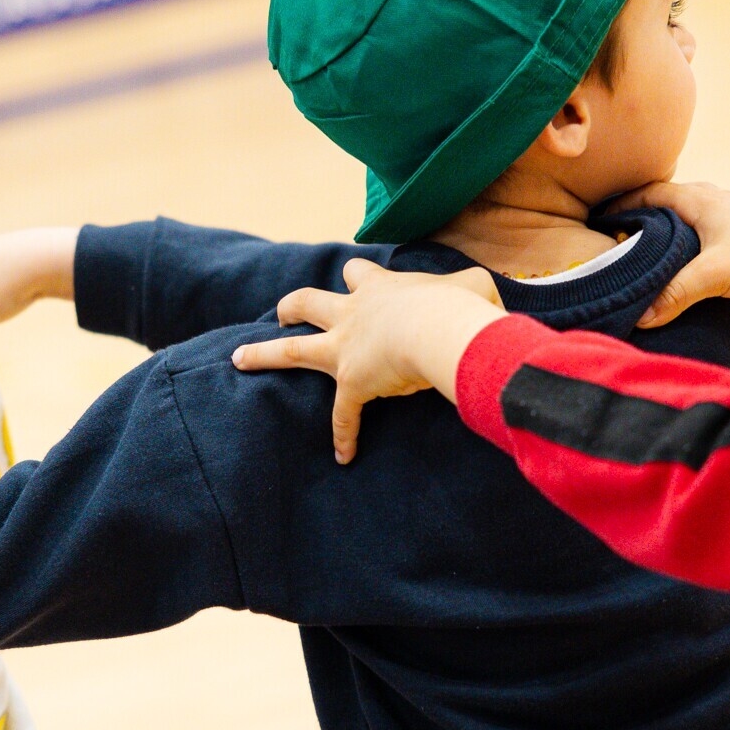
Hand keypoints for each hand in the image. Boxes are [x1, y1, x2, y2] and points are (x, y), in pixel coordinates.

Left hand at [231, 260, 503, 463]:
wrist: (443, 329)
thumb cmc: (461, 305)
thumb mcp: (474, 287)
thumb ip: (473, 292)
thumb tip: (487, 302)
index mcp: (380, 288)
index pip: (360, 274)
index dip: (358, 278)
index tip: (356, 282)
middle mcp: (353, 314)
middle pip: (308, 301)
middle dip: (293, 306)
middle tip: (284, 312)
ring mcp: (346, 348)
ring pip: (292, 349)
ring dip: (264, 353)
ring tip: (241, 358)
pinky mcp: (351, 382)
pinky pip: (342, 415)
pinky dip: (343, 435)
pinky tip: (343, 455)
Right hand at [606, 181, 729, 326]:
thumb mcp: (711, 276)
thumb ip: (673, 294)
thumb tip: (642, 316)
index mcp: (701, 199)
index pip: (651, 193)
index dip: (623, 204)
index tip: (600, 221)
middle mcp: (718, 200)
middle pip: (671, 202)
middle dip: (646, 218)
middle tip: (623, 241)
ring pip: (695, 217)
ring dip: (676, 229)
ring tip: (656, 252)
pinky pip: (716, 232)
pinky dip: (703, 241)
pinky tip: (704, 255)